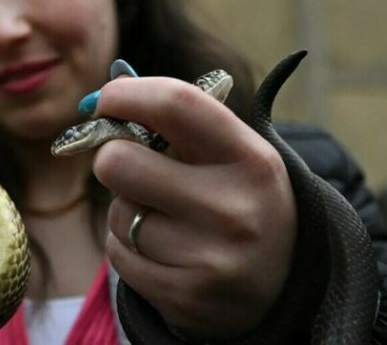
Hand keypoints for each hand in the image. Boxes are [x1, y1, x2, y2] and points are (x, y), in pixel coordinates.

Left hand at [92, 77, 296, 339]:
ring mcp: (210, 259)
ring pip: (117, 213)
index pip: (175, 104)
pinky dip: (127, 247)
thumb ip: (178, 119)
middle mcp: (234, 209)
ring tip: (165, 218)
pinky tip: (163, 250)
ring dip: (126, 209)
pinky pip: (117, 255)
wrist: (280, 284)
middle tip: (131, 164)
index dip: (126, 94)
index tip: (106, 100)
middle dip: (112, 158)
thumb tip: (108, 88)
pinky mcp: (184, 297)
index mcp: (250, 159)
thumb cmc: (238, 197)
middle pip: (119, 162)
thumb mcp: (232, 152)